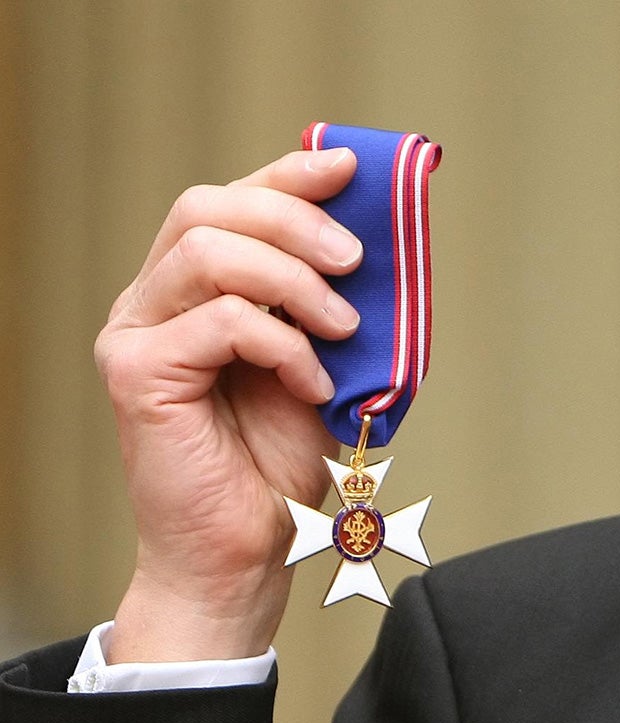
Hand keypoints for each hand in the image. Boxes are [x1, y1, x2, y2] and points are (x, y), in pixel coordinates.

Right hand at [95, 148, 365, 661]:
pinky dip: (283, 345)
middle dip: (294, 220)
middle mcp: (152, 302)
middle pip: (208, 207)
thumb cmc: (280, 461)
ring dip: (293, 280)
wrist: (249, 551)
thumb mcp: (325, 359)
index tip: (351, 171)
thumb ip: (334, 298)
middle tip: (355, 261)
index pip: (228, 201)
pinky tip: (313, 384)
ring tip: (340, 328)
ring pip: (208, 252)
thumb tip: (380, 234)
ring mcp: (135, 335)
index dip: (289, 174)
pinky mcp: (137, 374)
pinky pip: (219, 322)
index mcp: (192, 289)